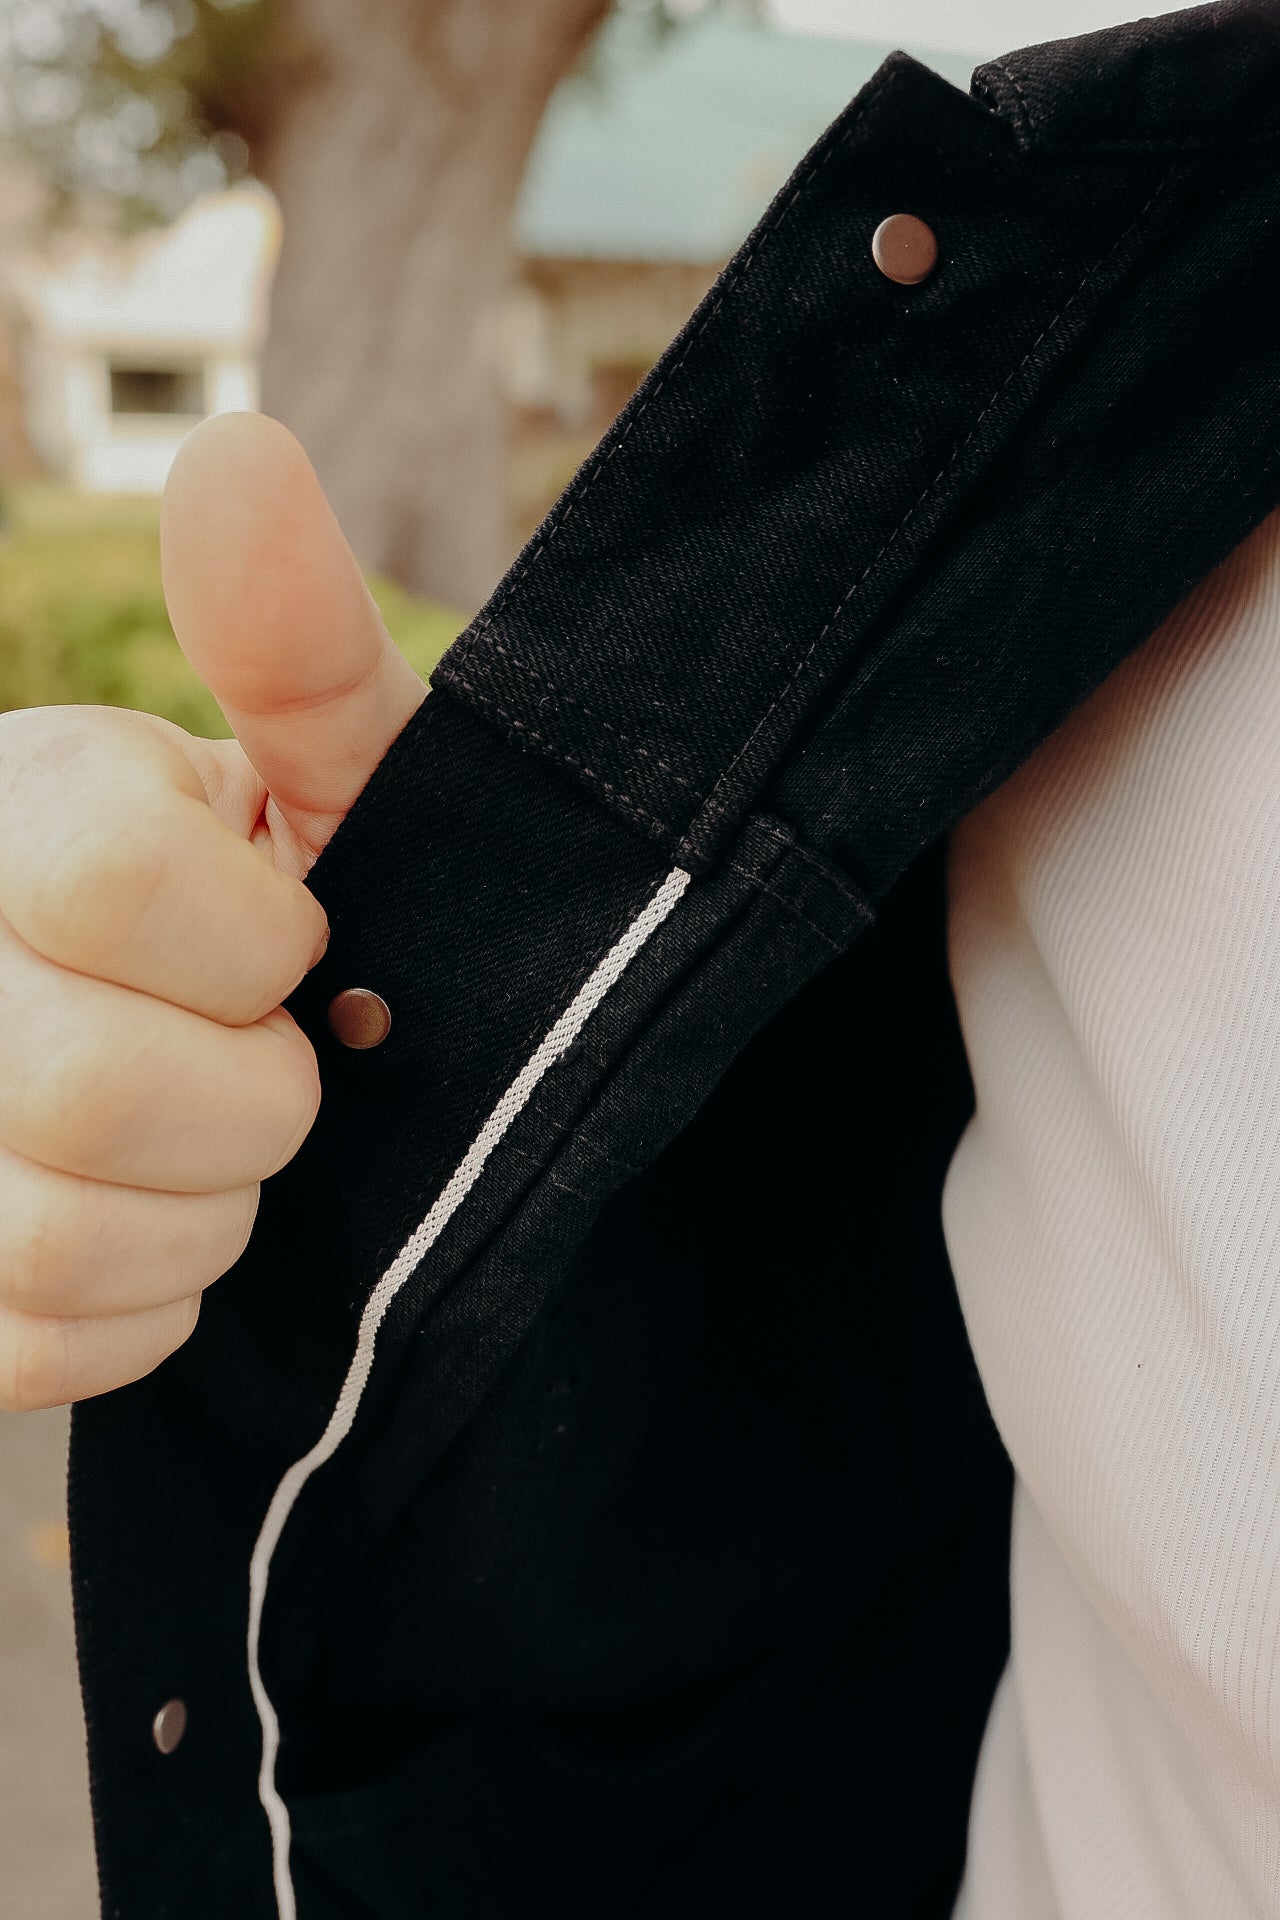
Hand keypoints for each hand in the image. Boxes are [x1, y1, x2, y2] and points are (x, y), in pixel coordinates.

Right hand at [0, 413, 426, 1408]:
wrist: (227, 1046)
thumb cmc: (304, 896)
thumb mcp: (333, 769)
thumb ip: (293, 643)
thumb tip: (239, 454)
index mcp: (9, 805)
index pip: (95, 873)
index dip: (253, 938)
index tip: (298, 935)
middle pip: (87, 1083)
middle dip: (252, 1097)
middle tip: (272, 1058)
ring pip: (53, 1237)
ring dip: (204, 1213)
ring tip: (215, 1143)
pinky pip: (39, 1343)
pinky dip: (148, 1304)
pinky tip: (157, 1216)